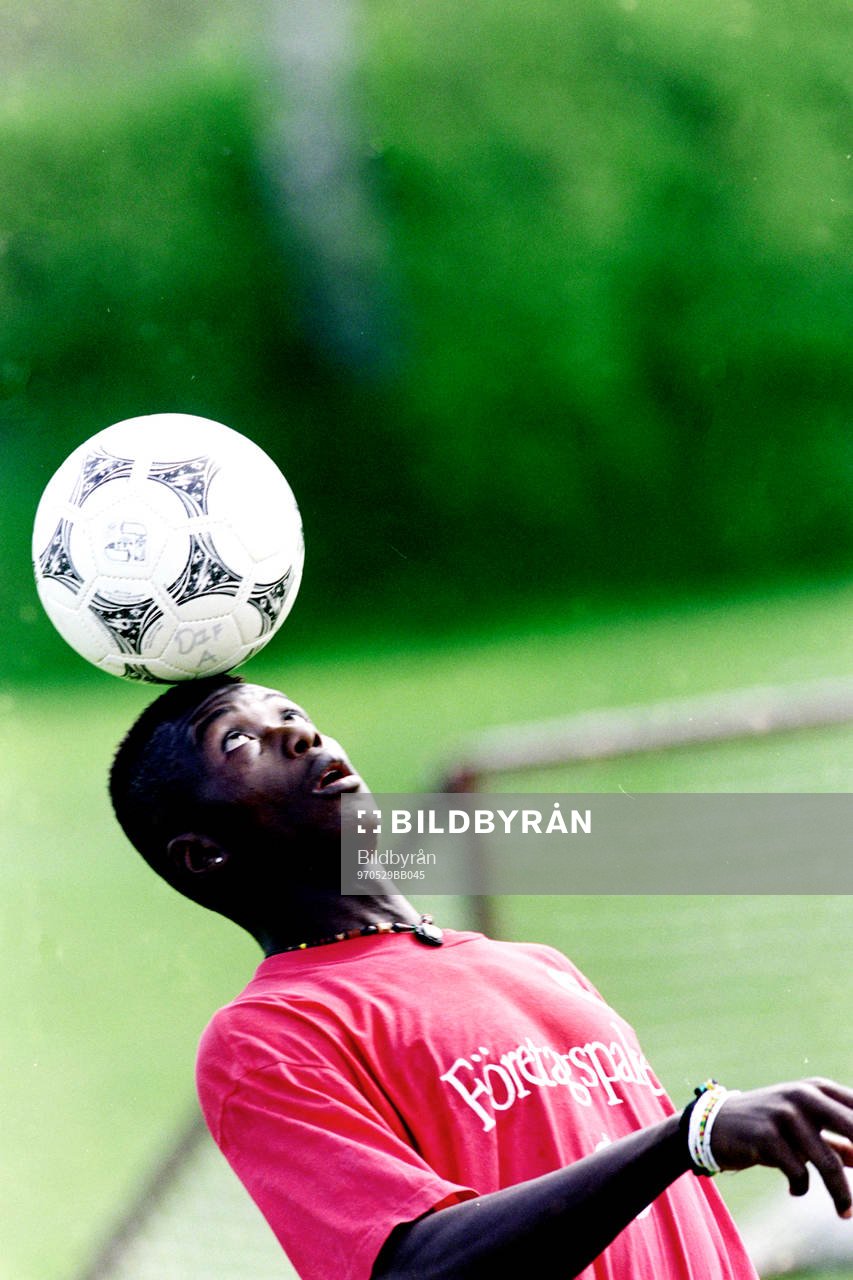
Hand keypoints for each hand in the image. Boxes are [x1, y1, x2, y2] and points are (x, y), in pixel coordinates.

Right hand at [710, 1078, 852, 1216]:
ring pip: (828, 1162)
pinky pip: (798, 1172)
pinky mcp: (766, 1136)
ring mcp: (784, 1113)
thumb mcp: (805, 1128)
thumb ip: (839, 1142)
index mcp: (818, 1089)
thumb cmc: (770, 1127)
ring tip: (845, 1213)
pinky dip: (801, 1187)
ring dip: (841, 1194)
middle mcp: (804, 1095)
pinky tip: (795, 1189)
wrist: (715, 1125)